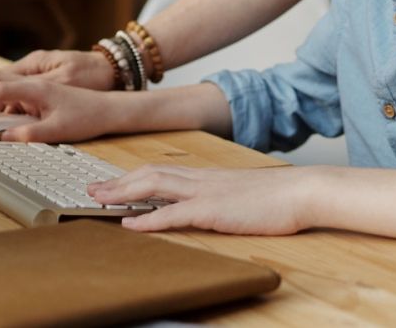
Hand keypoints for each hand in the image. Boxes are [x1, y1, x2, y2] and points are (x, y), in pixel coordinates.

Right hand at [0, 73, 117, 143]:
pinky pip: (9, 91)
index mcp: (38, 85)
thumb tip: (3, 137)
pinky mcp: (37, 90)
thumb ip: (30, 133)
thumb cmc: (87, 116)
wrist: (109, 107)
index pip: (0, 87)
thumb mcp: (60, 129)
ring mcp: (35, 82)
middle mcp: (35, 78)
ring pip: (0, 84)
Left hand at [88, 165, 321, 235]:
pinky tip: (130, 224)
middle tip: (92, 189)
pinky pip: (174, 213)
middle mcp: (202, 179)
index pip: (163, 170)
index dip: (134, 176)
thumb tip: (211, 204)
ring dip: (123, 193)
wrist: (303, 191)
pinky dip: (147, 219)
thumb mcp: (244, 194)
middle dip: (118, 182)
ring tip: (99, 200)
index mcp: (208, 176)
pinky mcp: (213, 210)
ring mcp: (206, 192)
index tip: (113, 182)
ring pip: (154, 186)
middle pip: (150, 174)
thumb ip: (224, 196)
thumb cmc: (280, 196)